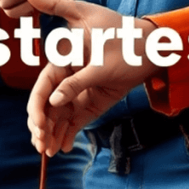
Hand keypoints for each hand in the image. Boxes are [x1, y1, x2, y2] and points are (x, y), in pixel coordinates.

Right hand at [24, 0, 156, 154]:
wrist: (151, 44)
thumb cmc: (122, 35)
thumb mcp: (96, 54)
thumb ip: (72, 78)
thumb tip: (49, 96)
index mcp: (63, 58)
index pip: (43, 87)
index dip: (37, 108)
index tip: (37, 126)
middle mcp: (69, 75)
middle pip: (47, 104)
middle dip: (41, 126)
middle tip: (42, 146)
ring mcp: (80, 88)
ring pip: (60, 114)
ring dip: (53, 133)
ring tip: (51, 152)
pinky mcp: (93, 99)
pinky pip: (77, 118)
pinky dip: (69, 132)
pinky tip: (64, 148)